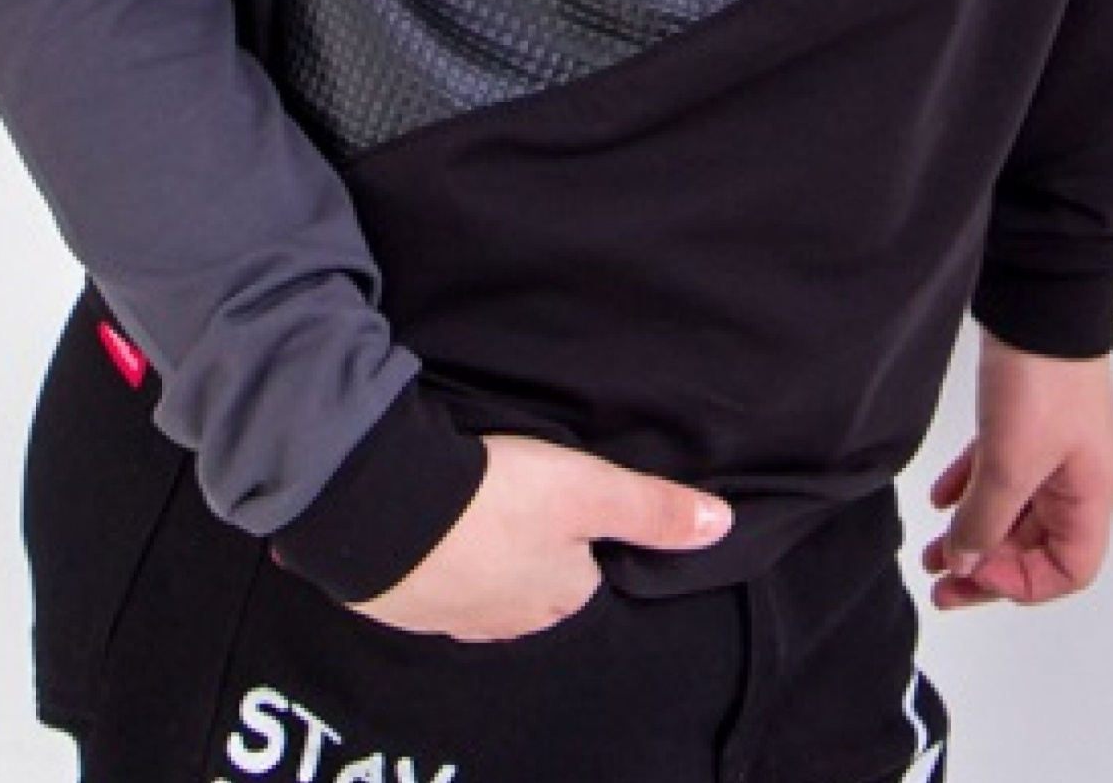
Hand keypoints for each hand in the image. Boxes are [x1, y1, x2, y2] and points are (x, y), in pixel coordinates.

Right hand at [341, 432, 731, 642]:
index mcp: (562, 598)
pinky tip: (433, 531)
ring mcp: (454, 619)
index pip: (589, 577)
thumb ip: (653, 509)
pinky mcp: (405, 605)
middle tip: (521, 498)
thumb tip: (722, 526)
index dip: (584, 538)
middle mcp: (512, 622)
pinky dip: (438, 560)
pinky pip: (435, 585)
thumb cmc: (499, 499)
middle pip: (537, 586)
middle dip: (532, 551)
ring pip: (485, 587)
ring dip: (483, 556)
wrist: (389, 511)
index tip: (570, 503)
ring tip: (477, 510)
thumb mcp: (590, 490)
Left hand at [919, 335, 1112, 608]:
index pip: (1067, 570)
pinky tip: (940, 497)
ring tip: (932, 552)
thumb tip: (965, 562)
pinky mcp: (1025, 420)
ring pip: (1011, 510)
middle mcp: (1074, 478)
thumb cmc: (1042, 382)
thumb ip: (986, 521)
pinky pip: (997, 471)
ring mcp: (1049, 448)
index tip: (975, 571)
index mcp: (1087, 497)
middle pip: (1034, 546)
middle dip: (986, 567)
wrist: (1039, 301)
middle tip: (941, 585)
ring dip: (973, 532)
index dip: (1020, 583)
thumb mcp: (1010, 464)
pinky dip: (970, 489)